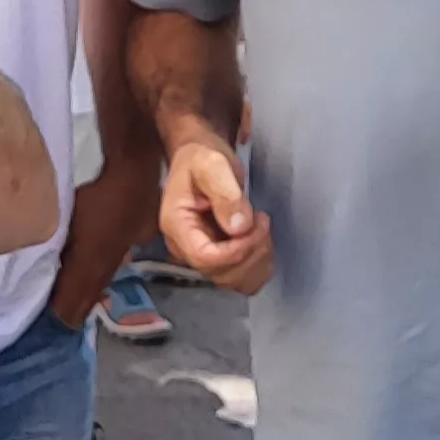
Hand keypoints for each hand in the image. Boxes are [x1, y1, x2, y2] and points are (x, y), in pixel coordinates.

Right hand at [153, 131, 274, 294]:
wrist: (199, 159)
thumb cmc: (202, 158)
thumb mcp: (211, 163)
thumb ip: (224, 192)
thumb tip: (239, 227)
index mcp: (176, 225)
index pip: (204, 257)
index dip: (236, 250)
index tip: (256, 223)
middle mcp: (184, 248)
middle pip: (221, 274)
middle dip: (251, 252)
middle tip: (262, 219)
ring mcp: (201, 256)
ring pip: (234, 281)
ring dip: (258, 260)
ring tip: (261, 227)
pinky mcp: (218, 259)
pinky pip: (241, 279)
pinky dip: (259, 266)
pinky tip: (261, 241)